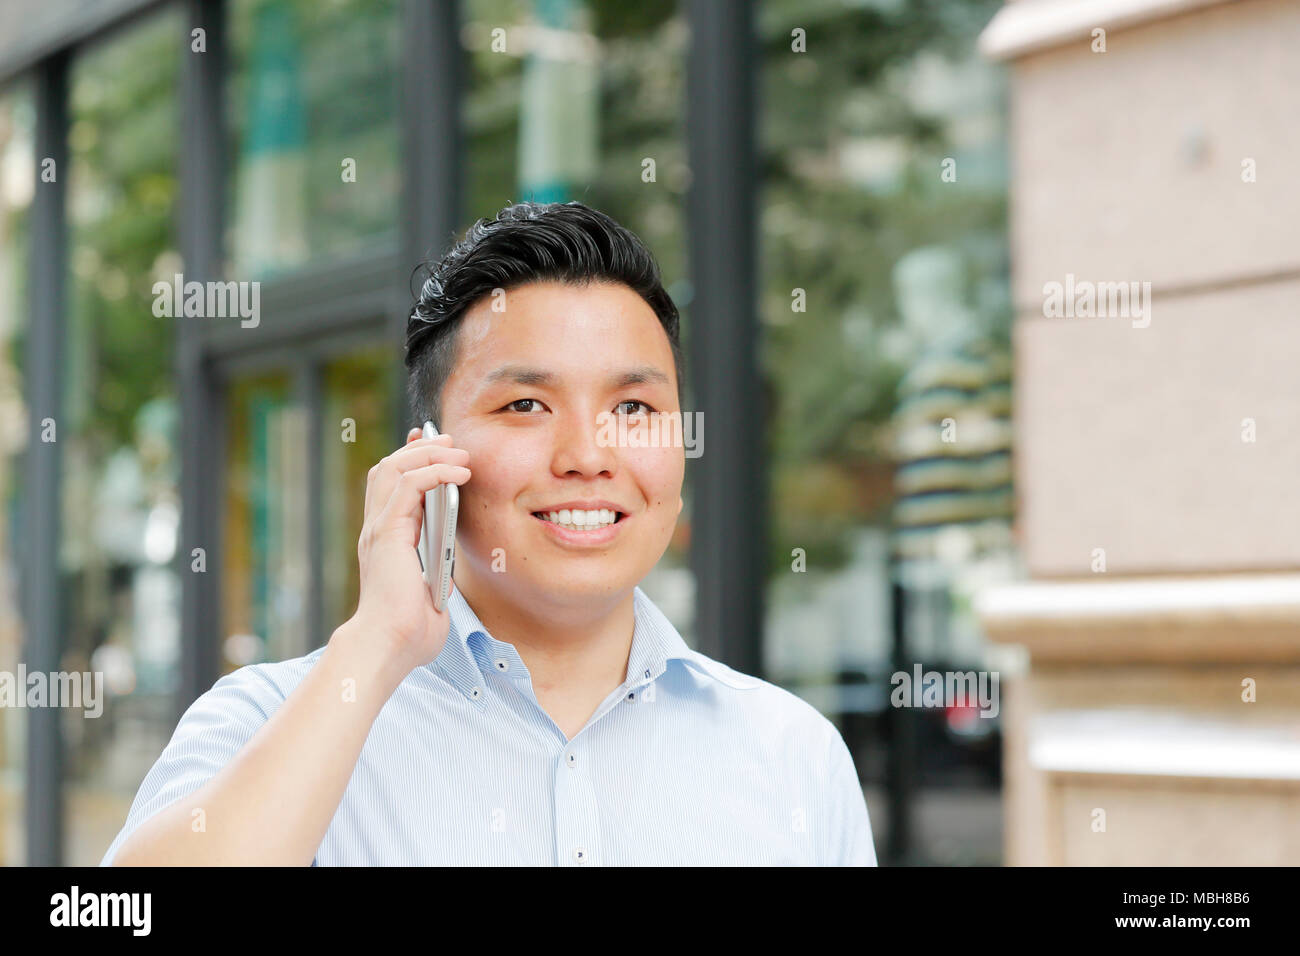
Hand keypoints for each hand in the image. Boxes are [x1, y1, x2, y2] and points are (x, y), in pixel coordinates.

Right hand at [347, 428, 470, 676]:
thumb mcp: (429, 594)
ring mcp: (379, 528)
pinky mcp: (388, 533)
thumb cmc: (409, 633)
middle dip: (421, 448)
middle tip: (451, 441)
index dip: (411, 461)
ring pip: (394, 467)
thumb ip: (434, 577)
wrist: (389, 647)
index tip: (436, 446)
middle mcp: (377, 529)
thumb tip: (445, 576)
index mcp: (386, 541)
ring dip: (429, 454)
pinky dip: (434, 471)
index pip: (391, 486)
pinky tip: (458, 473)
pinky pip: (408, 485)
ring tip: (459, 453)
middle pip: (389, 468)